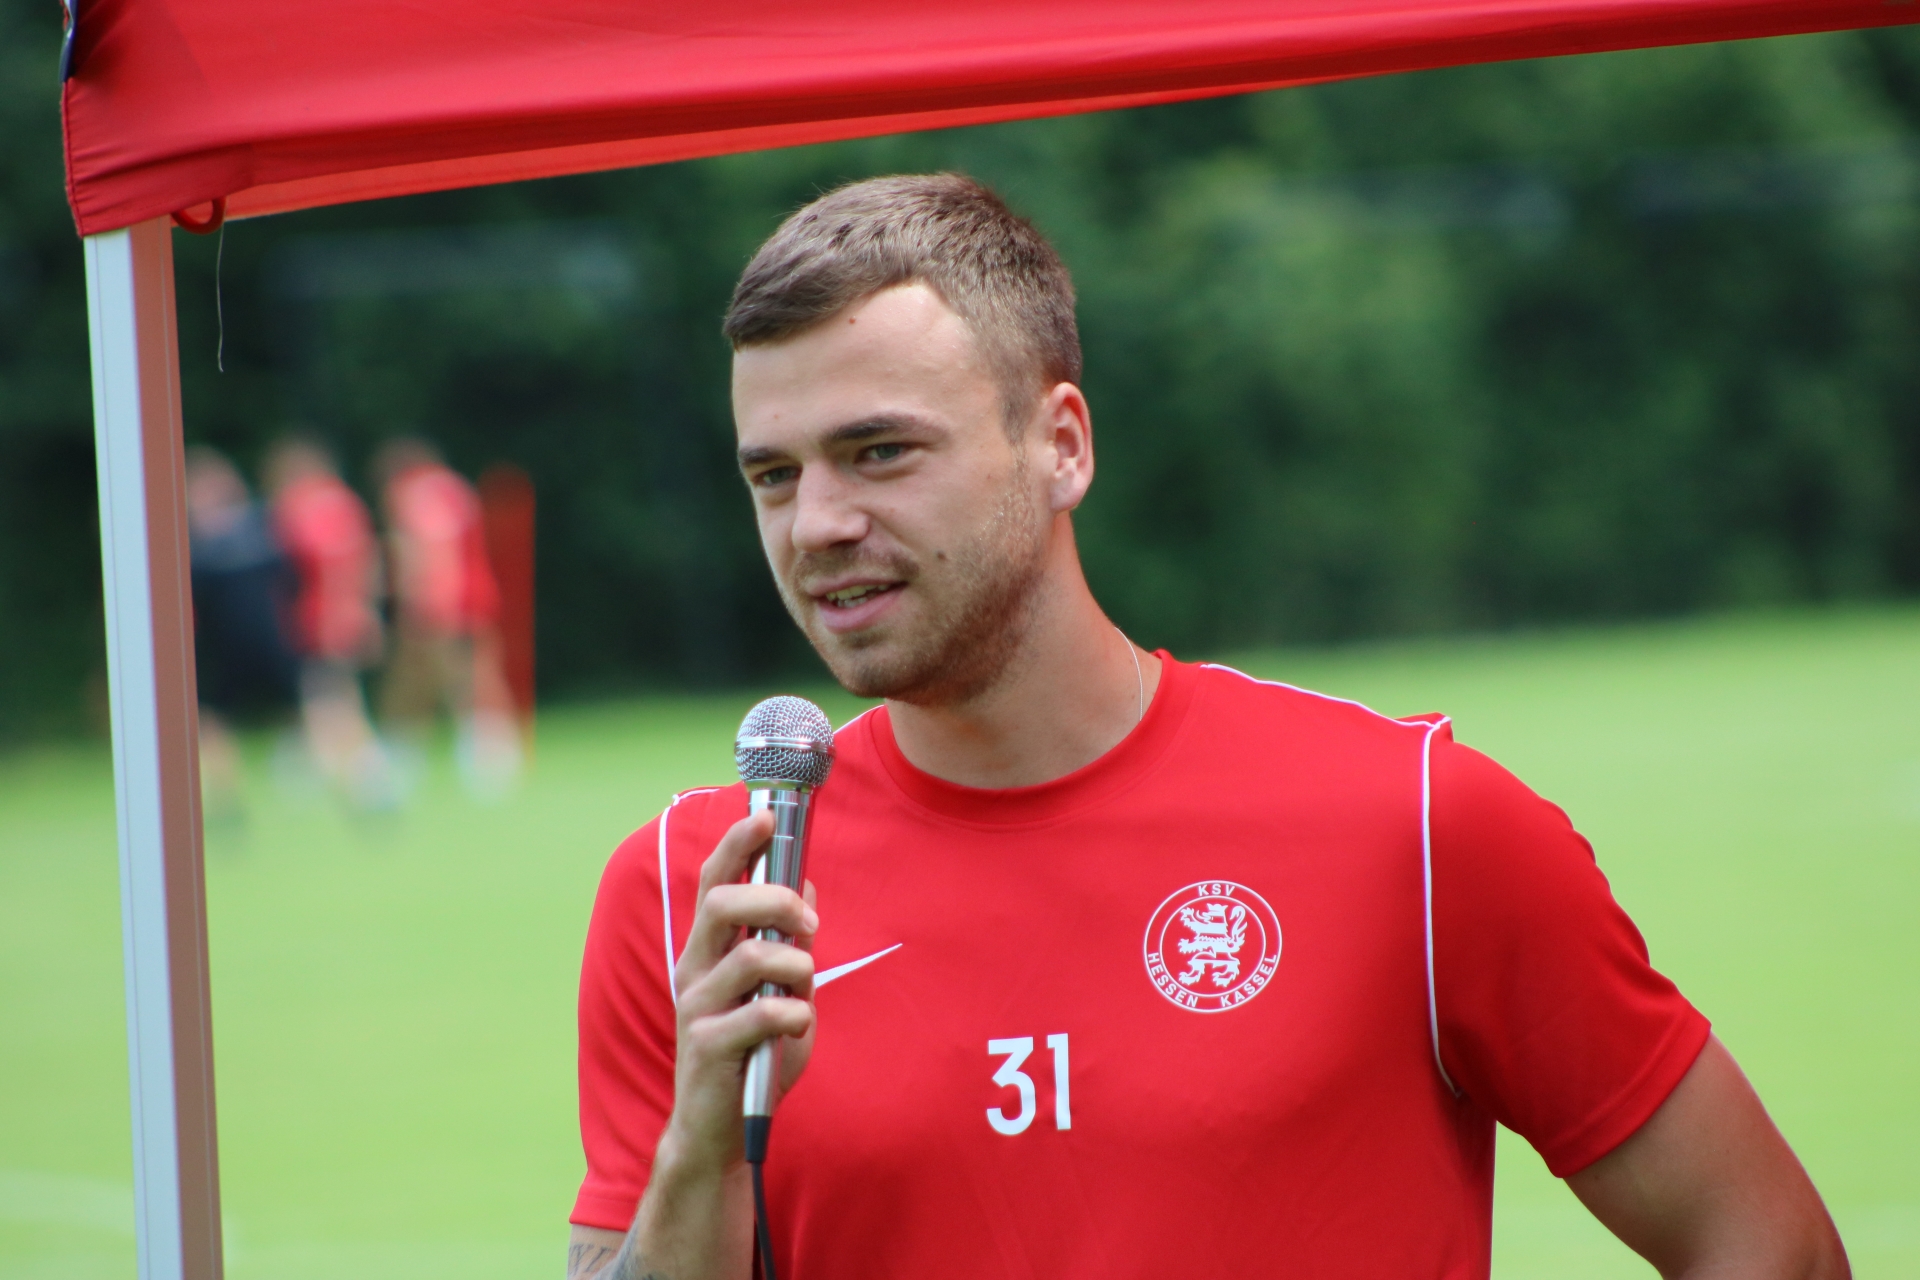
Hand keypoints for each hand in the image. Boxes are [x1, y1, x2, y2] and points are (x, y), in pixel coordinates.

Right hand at [661, 808, 820, 1177]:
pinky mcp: (706, 1046)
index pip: (715, 881)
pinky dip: (791, 1014)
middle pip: (721, 902)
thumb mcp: (781, 989)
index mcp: (709, 949)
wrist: (724, 1130)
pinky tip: (796, 1026)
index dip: (736, 845)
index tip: (764, 816)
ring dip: (793, 963)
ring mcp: (696, 1007)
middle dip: (774, 898)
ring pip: (747, 956)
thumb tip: (805, 885)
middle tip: (810, 922)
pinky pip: (759, 1014)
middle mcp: (694, 969)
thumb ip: (788, 942)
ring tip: (805, 985)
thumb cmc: (755, 1052)